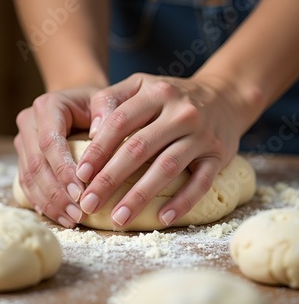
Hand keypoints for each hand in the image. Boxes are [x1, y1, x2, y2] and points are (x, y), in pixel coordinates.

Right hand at [14, 85, 101, 227]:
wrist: (79, 102)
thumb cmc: (95, 103)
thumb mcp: (104, 99)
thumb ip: (106, 109)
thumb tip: (99, 134)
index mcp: (47, 106)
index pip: (50, 142)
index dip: (63, 170)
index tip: (81, 193)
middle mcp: (29, 123)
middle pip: (36, 164)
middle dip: (57, 193)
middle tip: (78, 214)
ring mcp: (23, 141)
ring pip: (29, 178)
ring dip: (49, 203)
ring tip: (72, 220)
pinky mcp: (23, 157)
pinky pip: (27, 184)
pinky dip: (42, 202)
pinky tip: (58, 216)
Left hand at [76, 73, 247, 227]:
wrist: (225, 97)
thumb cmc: (172, 97)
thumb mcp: (142, 85)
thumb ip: (112, 99)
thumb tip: (91, 132)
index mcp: (157, 93)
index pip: (120, 122)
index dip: (98, 150)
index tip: (80, 175)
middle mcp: (180, 112)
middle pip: (139, 148)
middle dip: (110, 179)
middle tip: (89, 203)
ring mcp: (202, 135)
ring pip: (167, 167)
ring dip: (140, 195)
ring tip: (119, 218)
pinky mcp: (218, 154)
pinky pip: (201, 182)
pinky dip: (183, 202)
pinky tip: (163, 218)